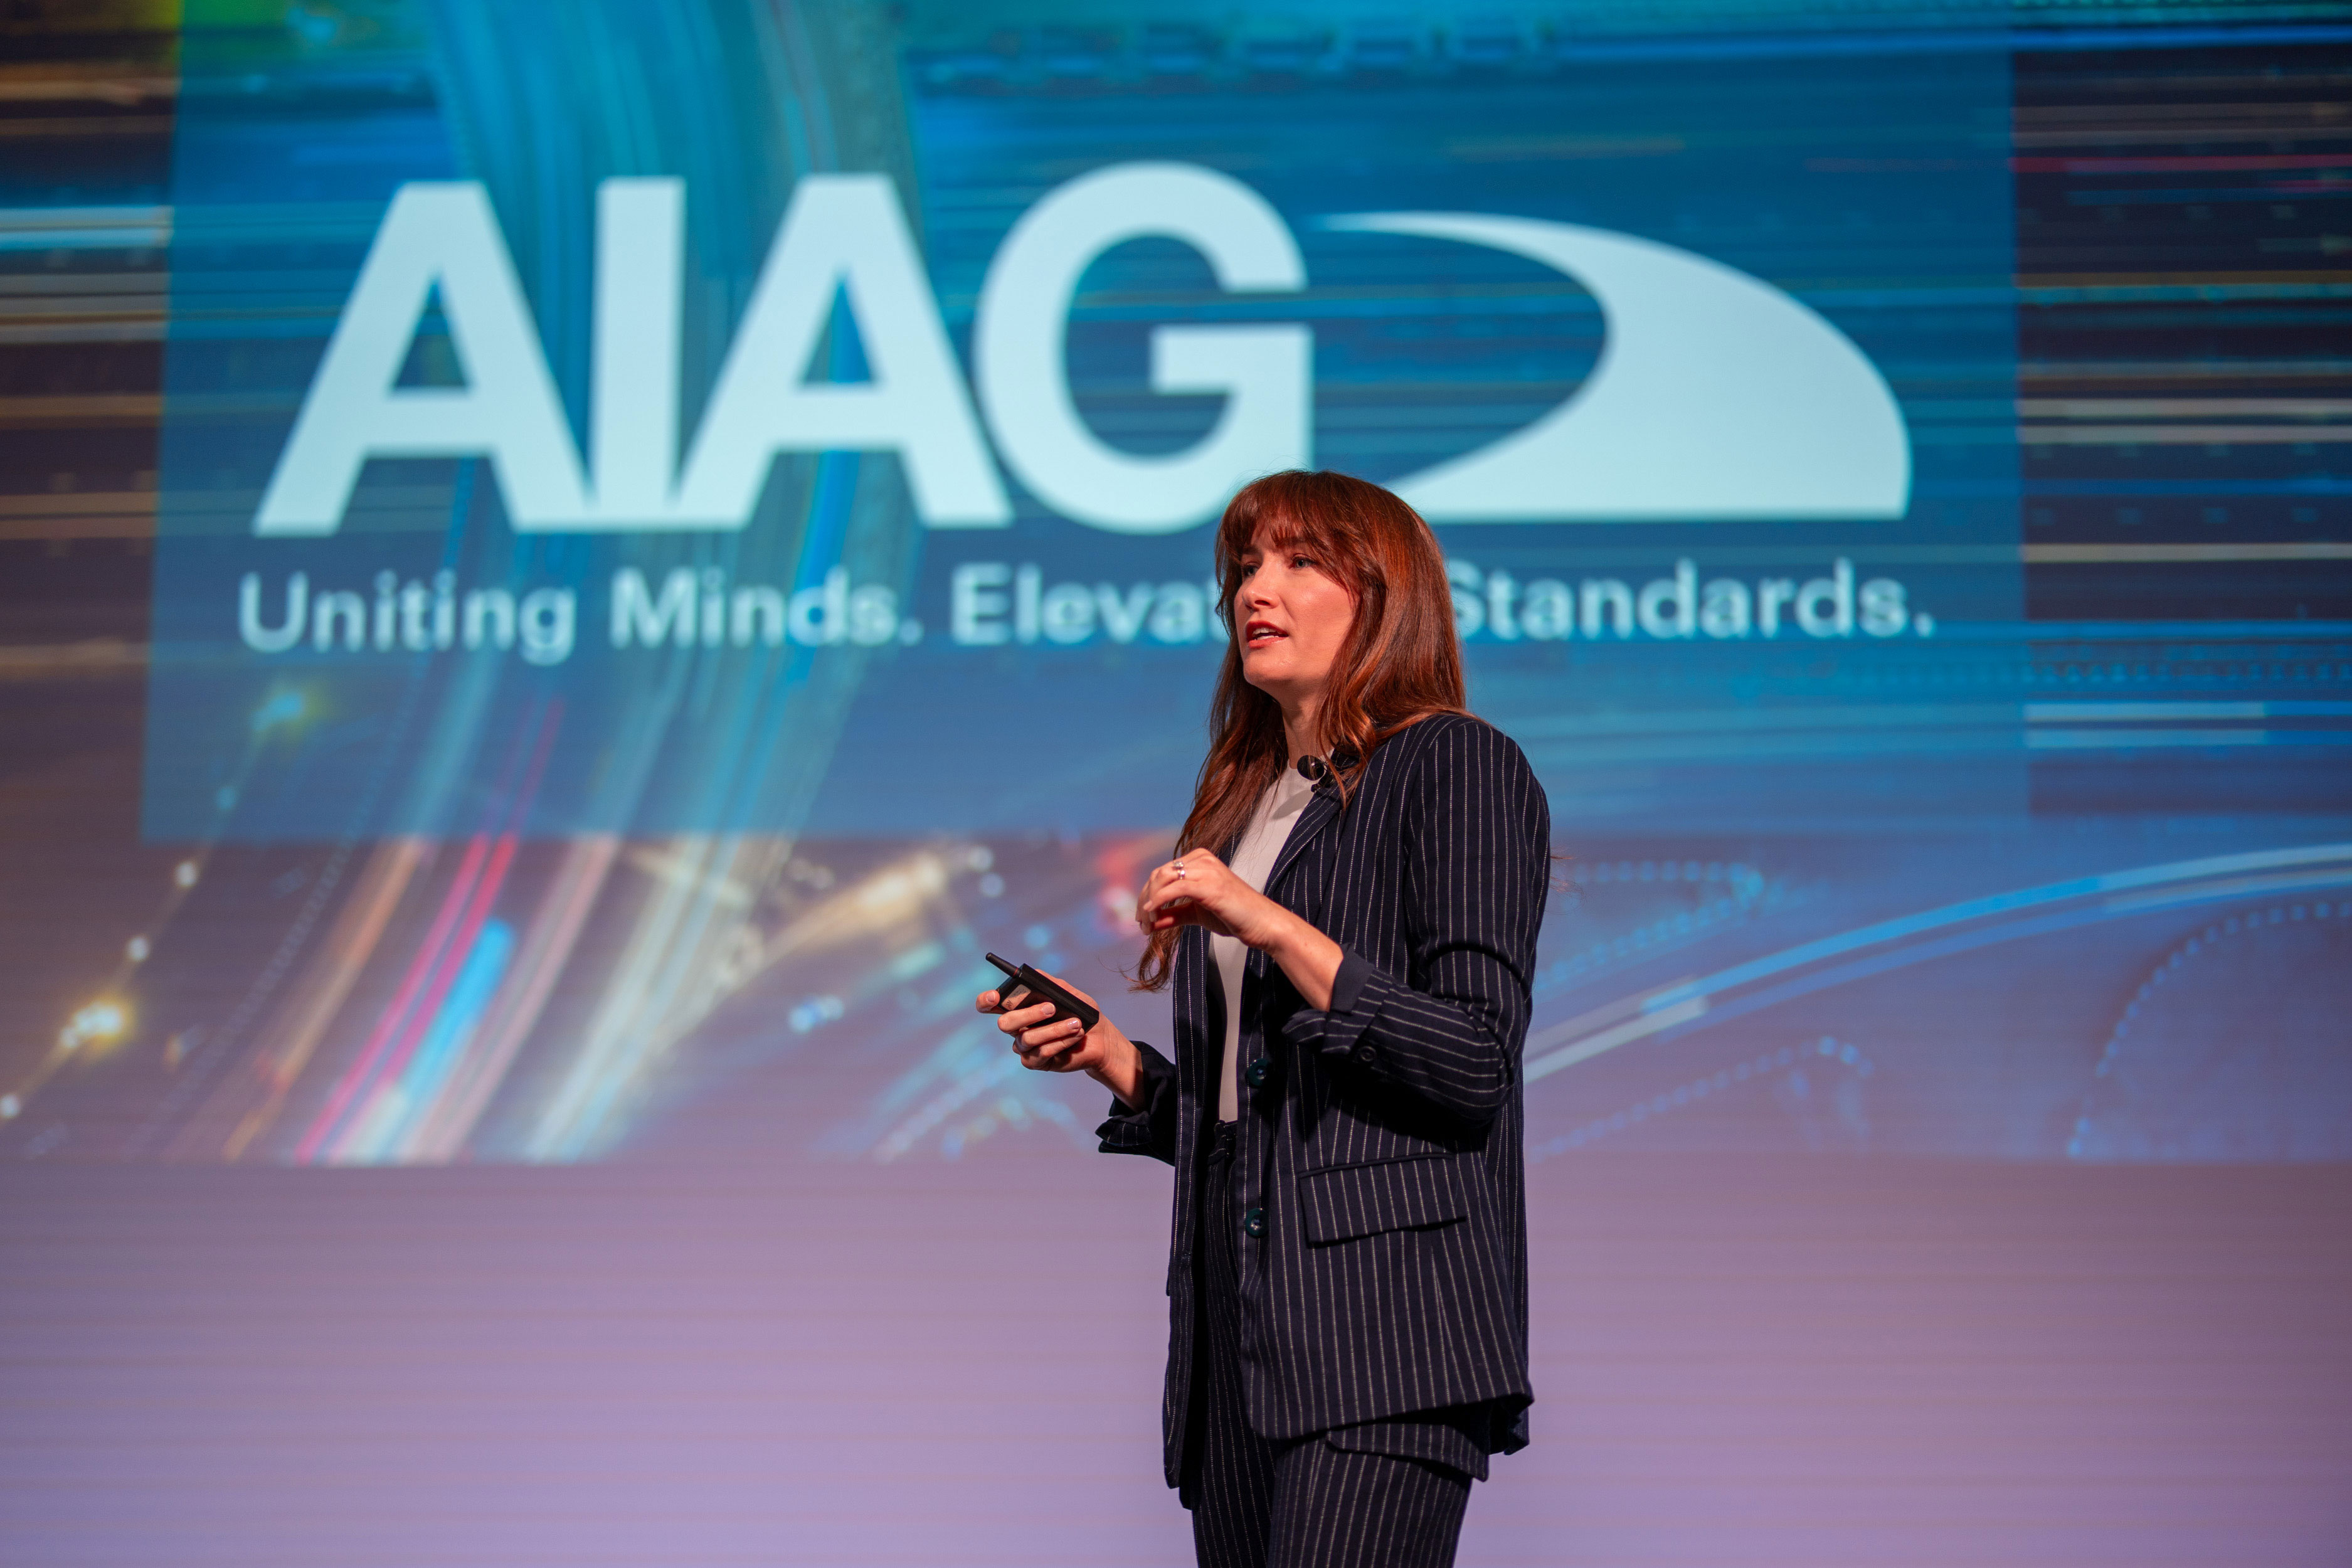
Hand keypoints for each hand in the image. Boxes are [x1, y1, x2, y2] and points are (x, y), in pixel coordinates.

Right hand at [975, 971, 1144, 1105]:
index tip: (994, 996)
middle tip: (1052, 1008)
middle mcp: (1017, 1027)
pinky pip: (1040, 1053)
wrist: (1100, 1038)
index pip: (990, 1005)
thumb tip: (1034, 974)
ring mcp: (1025, 1047)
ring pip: (1026, 1039)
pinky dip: (1060, 1042)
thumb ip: (1052, 984)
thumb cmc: (1082, 1013)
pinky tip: (1076, 1035)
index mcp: (1019, 1007)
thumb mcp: (1071, 994)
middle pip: (1005, 1023)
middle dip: (1028, 1014)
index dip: (986, 1001)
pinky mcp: (1035, 1062)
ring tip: (1076, 1023)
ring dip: (1054, 1029)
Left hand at [1132, 848, 1344, 1010]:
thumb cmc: (1234, 917)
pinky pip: (1174, 888)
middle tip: (1140, 924)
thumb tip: (1150, 922)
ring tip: (1146, 925)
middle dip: (1143, 899)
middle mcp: (1202, 859)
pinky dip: (1158, 902)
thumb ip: (1174, 915)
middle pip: (1159, 874)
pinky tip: (1151, 915)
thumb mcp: (1197, 914)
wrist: (1263, 924)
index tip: (1141, 918)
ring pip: (1163, 878)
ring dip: (1148, 903)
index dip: (1146, 895)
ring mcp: (1207, 869)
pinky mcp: (1209, 884)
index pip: (1162, 873)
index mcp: (1200, 860)